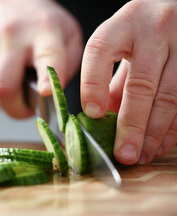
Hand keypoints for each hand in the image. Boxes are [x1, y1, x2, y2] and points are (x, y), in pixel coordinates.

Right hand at [0, 0, 82, 117]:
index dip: (47, 78)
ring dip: (5, 97)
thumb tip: (52, 99)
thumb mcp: (67, 37)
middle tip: (26, 109)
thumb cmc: (41, 25)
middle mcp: (13, 36)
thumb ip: (67, 68)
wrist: (6, 0)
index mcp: (44, 32)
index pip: (47, 57)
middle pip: (5, 86)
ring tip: (15, 79)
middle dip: (15, 109)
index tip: (46, 92)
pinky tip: (2, 71)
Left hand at [80, 0, 176, 164]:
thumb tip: (101, 121)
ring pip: (170, 97)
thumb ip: (110, 79)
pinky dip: (173, 129)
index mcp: (123, 24)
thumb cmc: (139, 32)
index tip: (91, 115)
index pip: (100, 52)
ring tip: (140, 155)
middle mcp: (153, 31)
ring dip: (154, 133)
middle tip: (122, 154)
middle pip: (140, 84)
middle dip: (131, 125)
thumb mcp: (119, 44)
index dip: (93, 85)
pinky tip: (160, 145)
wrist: (175, 7)